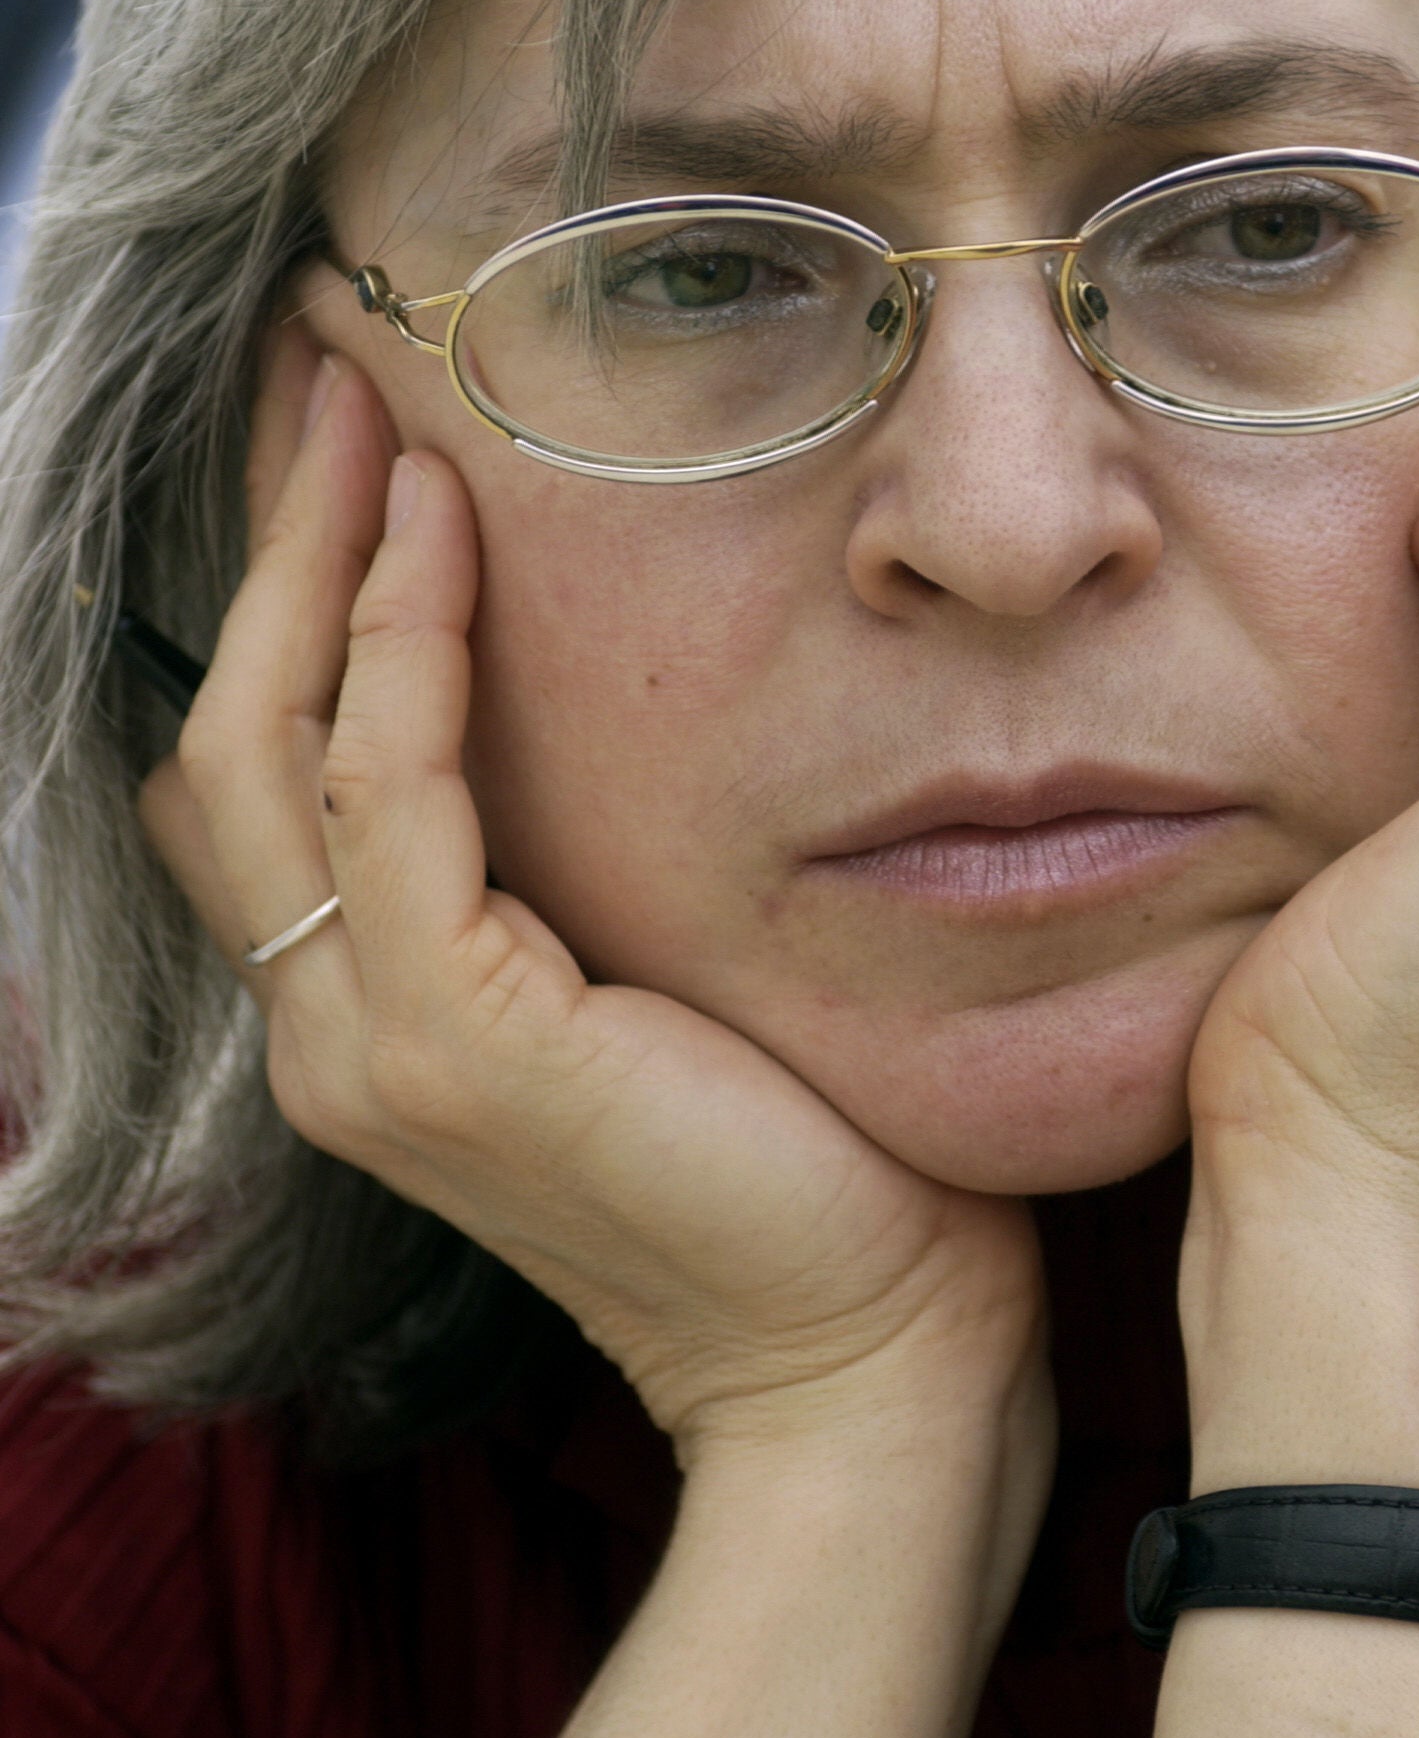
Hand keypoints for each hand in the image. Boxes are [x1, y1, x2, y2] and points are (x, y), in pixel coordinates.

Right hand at [139, 328, 1048, 1484]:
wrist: (873, 1362)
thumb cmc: (816, 1169)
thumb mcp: (668, 990)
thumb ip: (590, 878)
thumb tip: (617, 710)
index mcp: (373, 1028)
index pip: (270, 782)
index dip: (284, 608)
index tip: (353, 451)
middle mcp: (330, 1039)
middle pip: (226, 740)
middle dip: (270, 548)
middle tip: (331, 375)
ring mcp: (367, 1049)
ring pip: (269, 744)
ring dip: (318, 560)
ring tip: (373, 407)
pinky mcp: (455, 1043)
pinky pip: (389, 790)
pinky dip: (403, 648)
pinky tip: (449, 533)